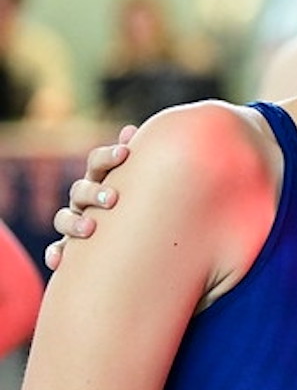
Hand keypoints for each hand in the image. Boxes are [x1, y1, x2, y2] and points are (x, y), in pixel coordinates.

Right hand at [43, 126, 136, 270]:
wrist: (139, 243)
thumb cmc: (144, 207)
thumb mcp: (146, 186)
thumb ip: (143, 162)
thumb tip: (130, 129)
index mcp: (104, 181)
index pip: (98, 163)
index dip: (108, 157)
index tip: (125, 153)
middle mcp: (86, 201)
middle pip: (80, 190)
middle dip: (94, 192)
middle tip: (113, 199)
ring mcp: (77, 223)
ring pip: (64, 218)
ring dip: (74, 221)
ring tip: (90, 228)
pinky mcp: (72, 249)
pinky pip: (58, 251)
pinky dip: (56, 254)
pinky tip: (60, 260)